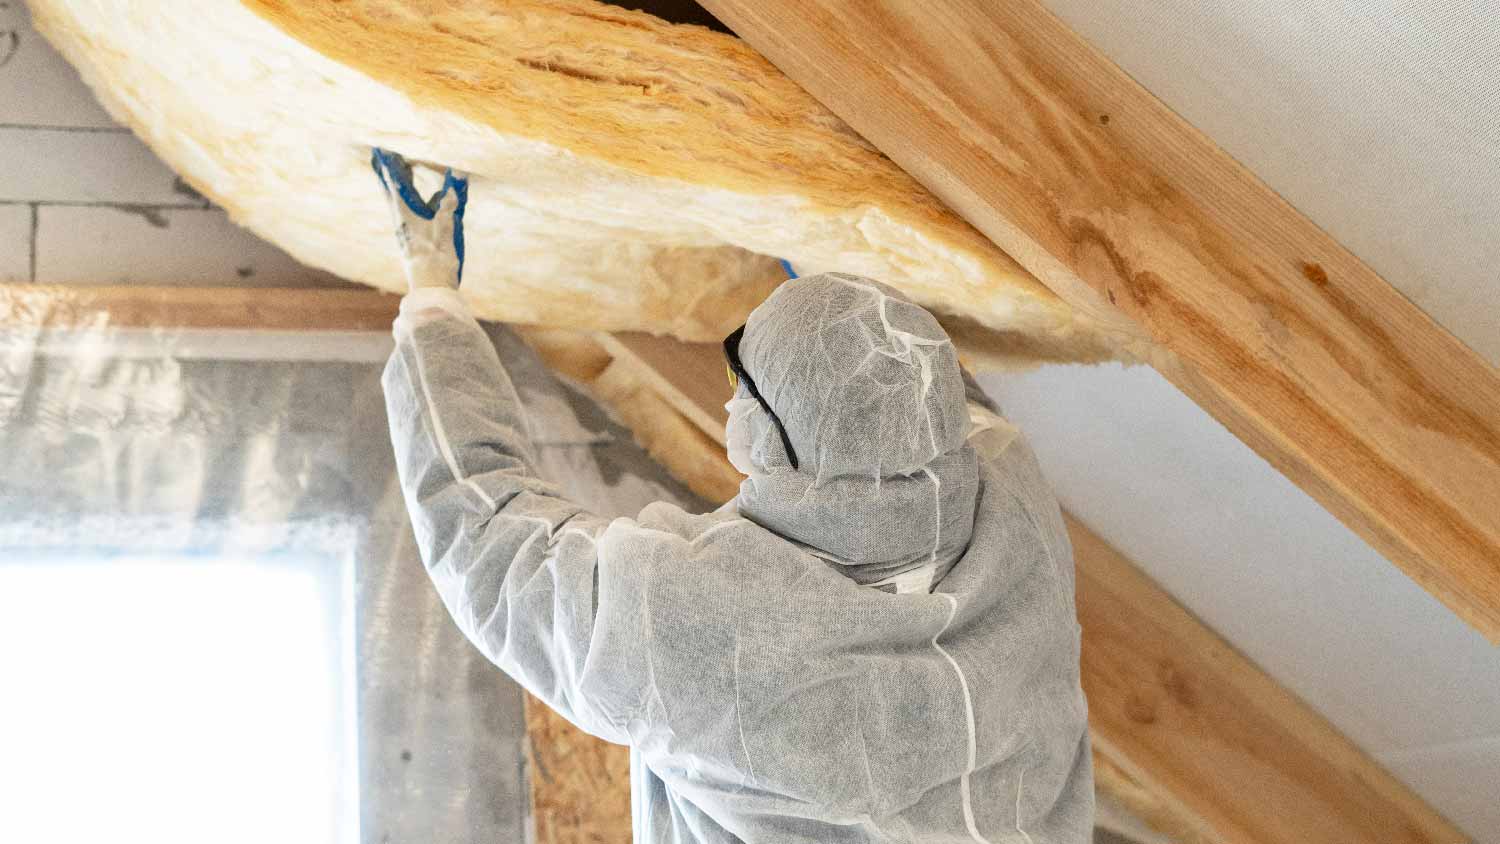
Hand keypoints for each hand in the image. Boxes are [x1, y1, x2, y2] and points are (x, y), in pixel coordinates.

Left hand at [371, 148, 468, 290]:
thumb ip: (448, 206)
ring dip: (398, 186)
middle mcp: (401, 222)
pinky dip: (412, 200)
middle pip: (391, 191)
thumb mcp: (445, 230)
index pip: (394, 184)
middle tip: (381, 157)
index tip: (383, 151)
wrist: (431, 289)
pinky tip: (425, 199)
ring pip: (399, 202)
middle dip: (388, 174)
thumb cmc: (436, 260)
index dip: (389, 166)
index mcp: (404, 216)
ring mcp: (406, 231)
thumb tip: (454, 183)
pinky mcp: (413, 240)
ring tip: (398, 172)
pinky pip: (410, 213)